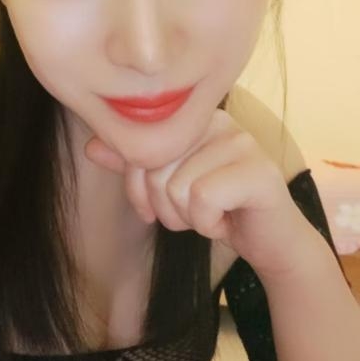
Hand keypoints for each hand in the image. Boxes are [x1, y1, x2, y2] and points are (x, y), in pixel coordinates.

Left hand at [84, 108, 314, 278]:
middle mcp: (218, 122)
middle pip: (156, 168)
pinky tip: (227, 221)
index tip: (156, 205)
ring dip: (188, 218)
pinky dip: (208, 225)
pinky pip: (203, 200)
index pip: (139, 146)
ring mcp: (242, 143)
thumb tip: (91, 146)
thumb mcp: (167, 186)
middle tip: (192, 213)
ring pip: (177, 187)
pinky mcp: (259, 172)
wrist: (270, 241)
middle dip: (165, 207)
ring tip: (212, 215)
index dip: (138, 186)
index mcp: (193, 119)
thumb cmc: (216, 207)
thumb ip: (133, 165)